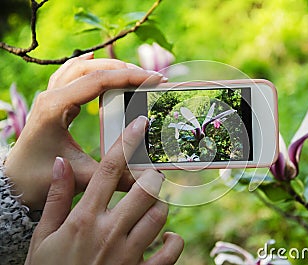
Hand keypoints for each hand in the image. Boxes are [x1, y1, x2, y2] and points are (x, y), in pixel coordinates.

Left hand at [5, 53, 165, 210]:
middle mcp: (51, 96)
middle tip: (151, 78)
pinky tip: (94, 61)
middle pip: (91, 68)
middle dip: (124, 69)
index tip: (154, 79)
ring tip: (134, 72)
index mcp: (55, 107)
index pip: (98, 81)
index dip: (129, 77)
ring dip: (108, 66)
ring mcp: (50, 96)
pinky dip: (85, 65)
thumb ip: (115, 176)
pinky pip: (69, 73)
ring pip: (80, 67)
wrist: (16, 182)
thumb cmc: (40, 179)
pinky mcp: (53, 101)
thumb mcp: (82, 177)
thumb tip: (148, 178)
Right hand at [25, 116, 183, 264]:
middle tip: (150, 174)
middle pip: (144, 188)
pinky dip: (173, 241)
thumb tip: (62, 164)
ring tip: (153, 204)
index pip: (109, 170)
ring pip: (160, 215)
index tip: (142, 124)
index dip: (127, 143)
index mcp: (84, 218)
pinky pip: (170, 251)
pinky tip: (166, 237)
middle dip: (152, 176)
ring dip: (161, 205)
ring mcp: (128, 254)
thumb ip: (56, 199)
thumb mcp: (43, 237)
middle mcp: (110, 232)